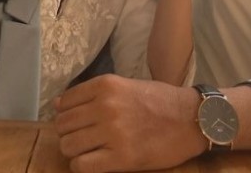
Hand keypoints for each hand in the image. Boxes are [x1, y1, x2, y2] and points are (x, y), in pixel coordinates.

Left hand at [53, 74, 205, 171]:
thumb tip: (58, 105)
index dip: (66, 115)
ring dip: (74, 151)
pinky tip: (94, 162)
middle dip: (69, 133)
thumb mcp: (126, 86)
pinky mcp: (120, 158)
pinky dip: (82, 166)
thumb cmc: (161, 101)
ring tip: (90, 151)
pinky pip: (81, 166)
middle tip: (84, 138)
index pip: (65, 102)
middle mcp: (106, 106)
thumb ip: (94, 94)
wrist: (192, 119)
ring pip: (68, 146)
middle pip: (63, 125)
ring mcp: (112, 133)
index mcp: (106, 86)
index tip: (76, 122)